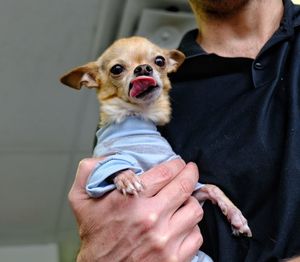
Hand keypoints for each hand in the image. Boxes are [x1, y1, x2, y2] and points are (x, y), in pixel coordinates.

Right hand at [69, 158, 202, 261]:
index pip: (165, 173)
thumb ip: (89, 172)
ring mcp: (164, 240)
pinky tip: (180, 224)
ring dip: (190, 201)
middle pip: (184, 186)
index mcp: (129, 201)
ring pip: (194, 210)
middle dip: (190, 174)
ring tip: (183, 200)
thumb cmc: (95, 235)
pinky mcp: (174, 258)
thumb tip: (107, 157)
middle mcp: (149, 219)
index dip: (176, 164)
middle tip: (189, 171)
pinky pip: (196, 235)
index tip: (178, 163)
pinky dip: (191, 227)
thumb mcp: (81, 200)